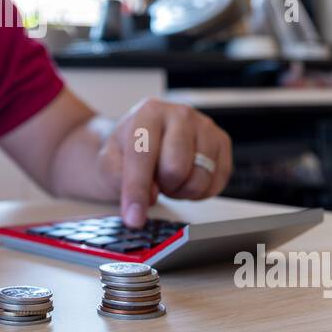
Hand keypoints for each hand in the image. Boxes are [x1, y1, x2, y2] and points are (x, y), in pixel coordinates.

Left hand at [98, 99, 232, 227]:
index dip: (137, 191)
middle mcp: (181, 115)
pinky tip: (186, 178)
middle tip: (155, 180)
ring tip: (170, 177)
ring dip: (181, 190)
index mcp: (149, 113)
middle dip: (162, 185)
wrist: (144, 138)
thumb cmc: (127, 149)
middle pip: (176, 169)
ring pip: (199, 179)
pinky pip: (216, 183)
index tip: (133, 218)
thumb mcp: (109, 162)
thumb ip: (121, 179)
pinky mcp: (222, 143)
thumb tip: (150, 196)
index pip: (143, 156)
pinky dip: (198, 191)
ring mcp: (205, 127)